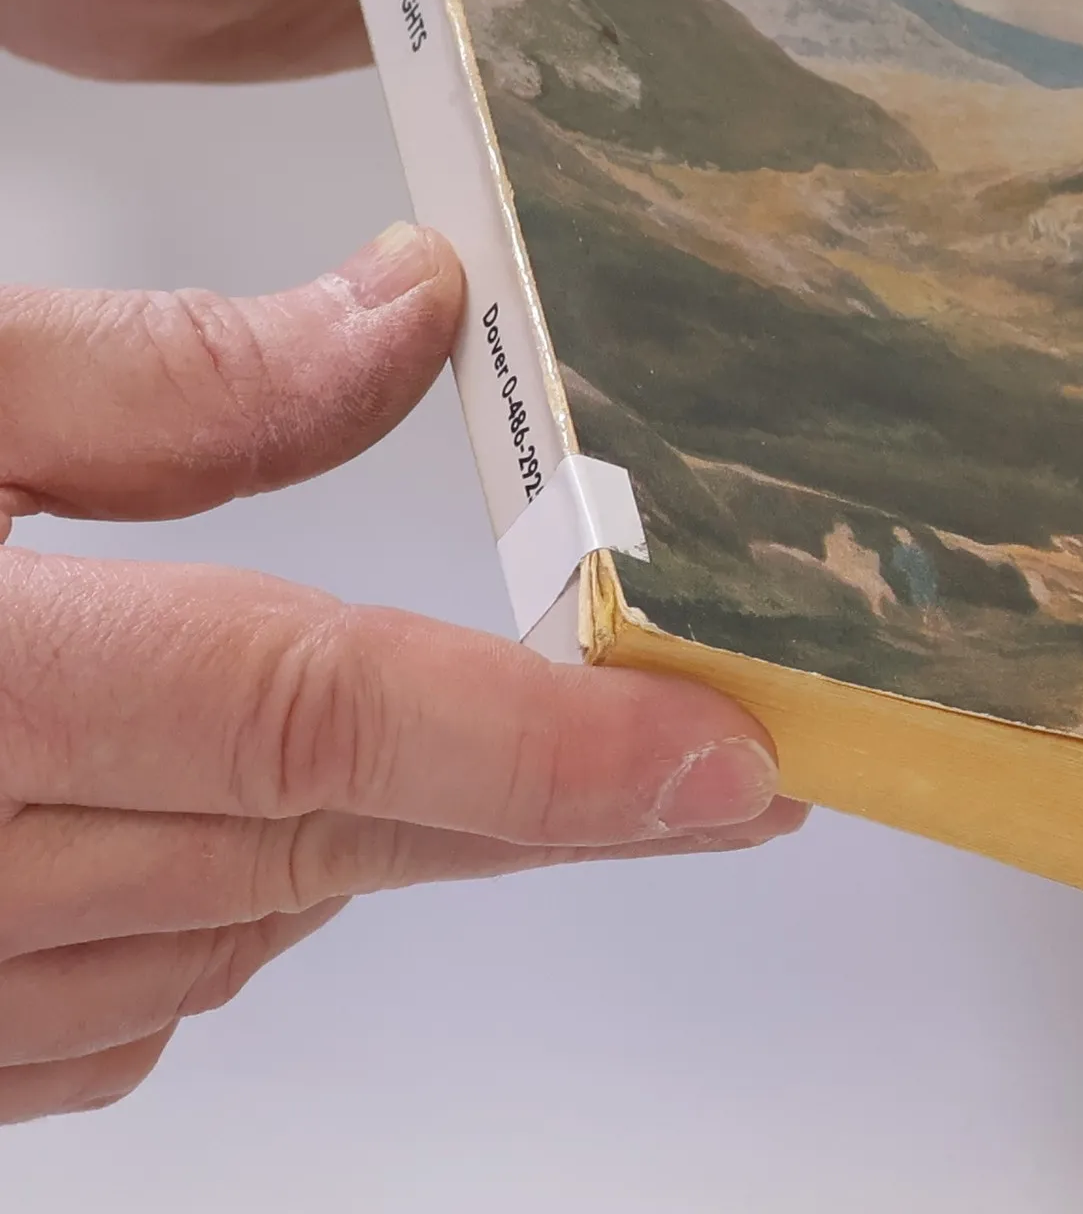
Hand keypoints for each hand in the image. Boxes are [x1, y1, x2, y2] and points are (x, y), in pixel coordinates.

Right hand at [0, 223, 800, 1122]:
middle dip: (536, 806)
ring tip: (491, 756)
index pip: (309, 718)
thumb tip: (410, 306)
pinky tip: (258, 829)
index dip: (547, 754)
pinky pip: (115, 1009)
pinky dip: (225, 909)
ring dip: (381, 840)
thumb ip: (161, 371)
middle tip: (708, 769)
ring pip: (230, 931)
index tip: (734, 771)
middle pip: (309, 834)